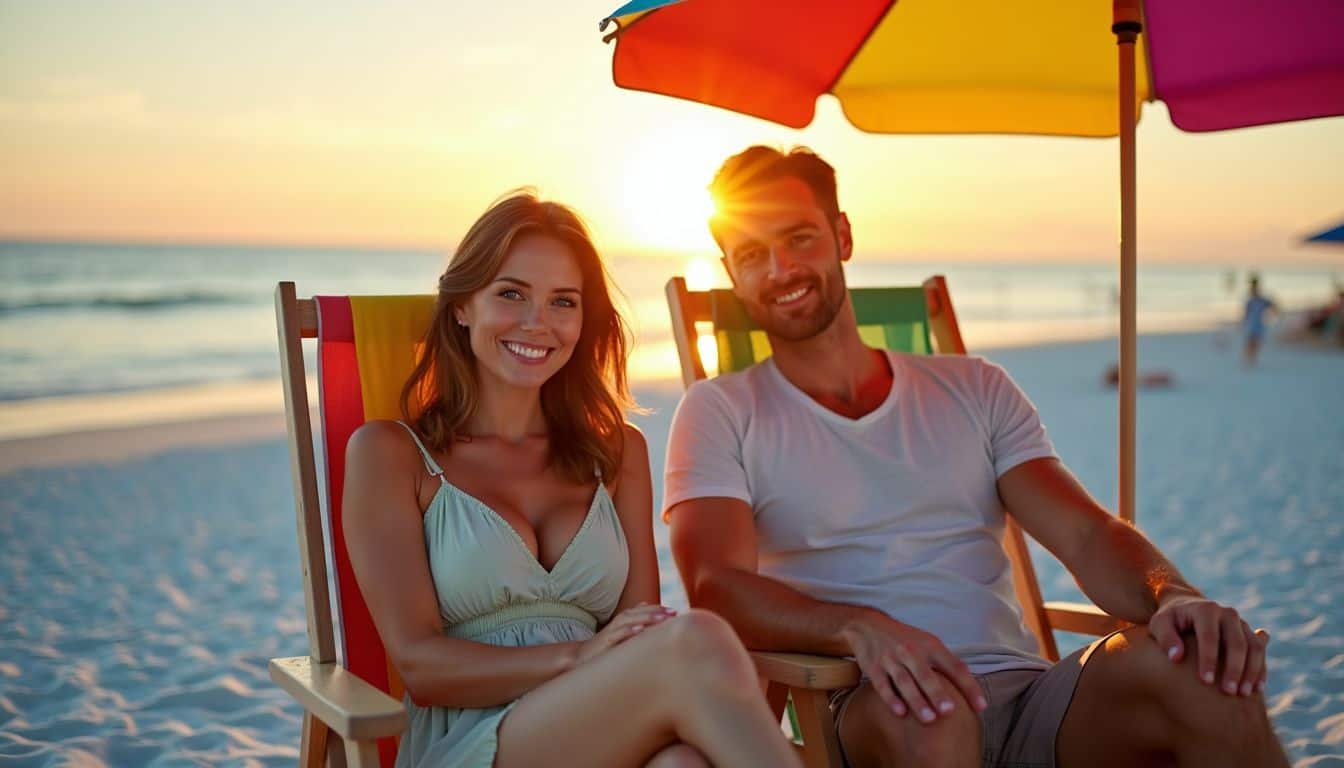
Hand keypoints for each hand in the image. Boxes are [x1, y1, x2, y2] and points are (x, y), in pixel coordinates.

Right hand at [574, 603, 675, 666]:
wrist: (581, 657)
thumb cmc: (605, 647)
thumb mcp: (623, 634)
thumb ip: (635, 621)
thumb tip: (646, 606)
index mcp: (625, 620)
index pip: (644, 610)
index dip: (659, 609)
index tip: (676, 611)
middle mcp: (619, 623)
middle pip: (639, 612)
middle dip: (657, 611)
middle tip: (674, 612)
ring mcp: (612, 631)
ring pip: (630, 620)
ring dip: (646, 618)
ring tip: (662, 619)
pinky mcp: (605, 642)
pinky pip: (618, 634)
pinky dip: (629, 630)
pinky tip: (641, 630)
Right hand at [841, 609, 985, 723]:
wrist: (867, 626)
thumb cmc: (905, 640)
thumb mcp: (927, 643)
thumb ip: (945, 663)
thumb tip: (970, 689)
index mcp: (930, 645)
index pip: (954, 666)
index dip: (969, 686)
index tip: (981, 706)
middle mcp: (911, 651)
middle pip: (926, 674)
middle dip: (937, 692)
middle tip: (949, 711)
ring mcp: (891, 659)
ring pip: (904, 681)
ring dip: (917, 700)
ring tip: (929, 719)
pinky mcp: (873, 667)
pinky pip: (882, 685)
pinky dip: (891, 698)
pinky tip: (900, 712)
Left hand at [1148, 593, 1268, 696]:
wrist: (1186, 607)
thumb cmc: (1170, 620)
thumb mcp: (1160, 624)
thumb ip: (1165, 637)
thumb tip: (1176, 657)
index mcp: (1205, 609)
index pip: (1209, 636)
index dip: (1208, 659)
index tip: (1205, 681)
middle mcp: (1227, 613)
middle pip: (1236, 643)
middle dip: (1234, 669)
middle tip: (1228, 692)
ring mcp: (1241, 623)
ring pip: (1254, 647)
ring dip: (1251, 671)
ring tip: (1243, 694)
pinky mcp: (1249, 633)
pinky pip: (1259, 651)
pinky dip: (1260, 669)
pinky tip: (1256, 688)